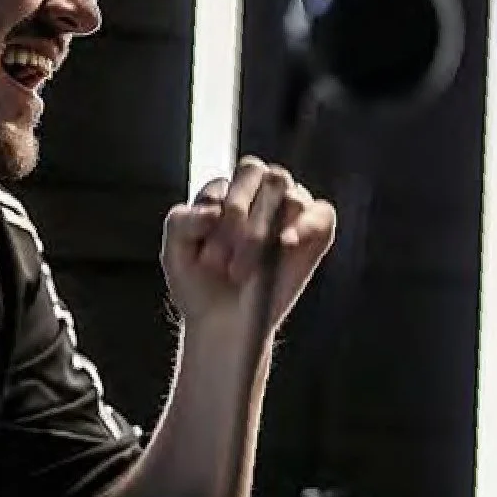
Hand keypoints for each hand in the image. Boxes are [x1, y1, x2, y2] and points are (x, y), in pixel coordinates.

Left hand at [161, 157, 335, 333]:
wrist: (222, 323)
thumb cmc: (199, 283)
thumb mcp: (174, 252)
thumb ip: (182, 222)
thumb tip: (213, 210)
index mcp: (235, 188)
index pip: (246, 173)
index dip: (233, 206)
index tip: (212, 252)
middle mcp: (267, 192)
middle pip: (272, 179)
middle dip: (248, 221)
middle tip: (228, 265)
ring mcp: (294, 212)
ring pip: (293, 197)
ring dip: (266, 234)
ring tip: (243, 271)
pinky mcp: (317, 234)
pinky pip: (323, 214)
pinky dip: (306, 226)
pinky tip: (285, 244)